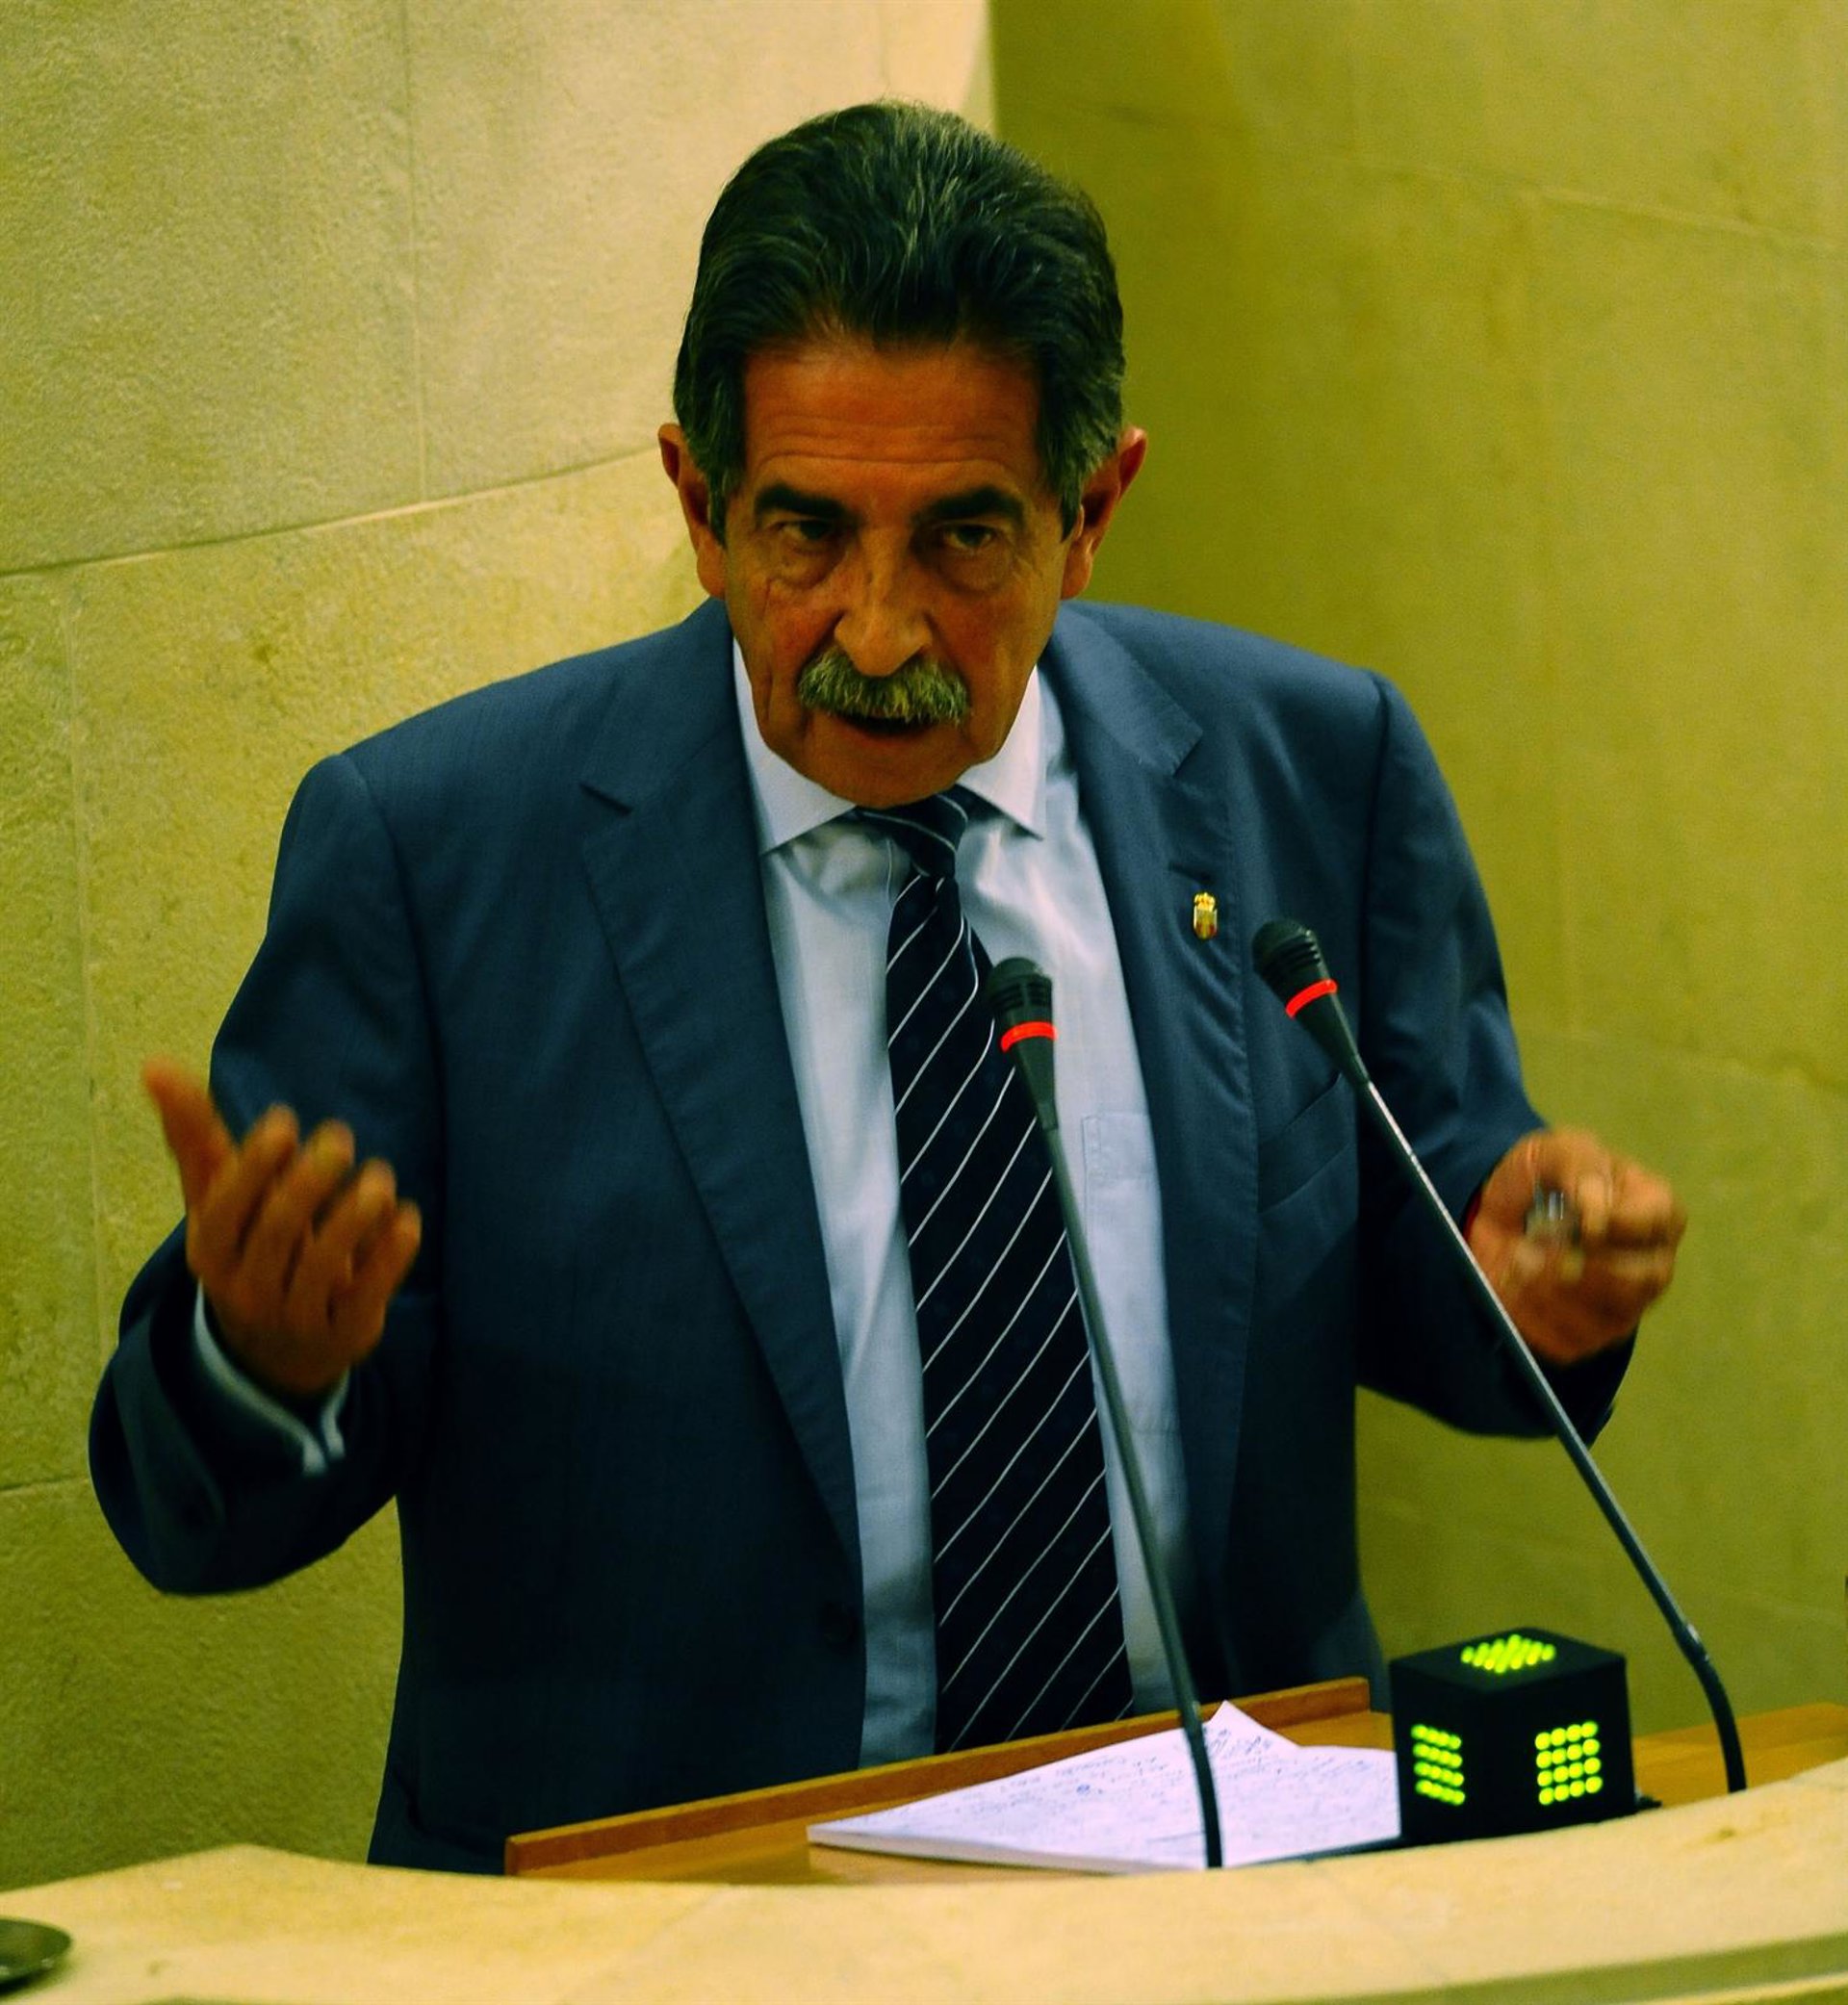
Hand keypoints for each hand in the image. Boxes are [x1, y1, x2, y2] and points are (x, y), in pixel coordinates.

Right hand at [143, 1057, 421, 1398]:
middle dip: (309, 1182)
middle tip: (340, 1138)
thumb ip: (195, 1137)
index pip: (223, 1211)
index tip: (285, 1123)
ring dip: (355, 1215)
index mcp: (210, 1251)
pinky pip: (367, 1295)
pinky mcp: (344, 1333)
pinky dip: (390, 1256)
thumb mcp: (217, 1201)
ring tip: (379, 1176)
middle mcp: (246, 1289)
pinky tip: (408, 1217)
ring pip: (324, 1265)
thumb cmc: (248, 1246)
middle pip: (276, 1234)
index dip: (253, 1169)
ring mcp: (296, 1317)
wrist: (276, 1349)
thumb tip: (155, 1064)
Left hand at [1467, 1127, 1684, 1366]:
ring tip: (1516, 1261)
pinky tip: (1513, 1287)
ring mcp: (1626, 1305)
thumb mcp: (1554, 1151)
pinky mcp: (1590, 1336)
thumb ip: (1579, 1167)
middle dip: (1582, 1266)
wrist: (1499, 1218)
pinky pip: (1571, 1340)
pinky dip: (1533, 1314)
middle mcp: (1652, 1262)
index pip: (1660, 1222)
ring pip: (1608, 1317)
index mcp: (1655, 1210)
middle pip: (1642, 1281)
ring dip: (1550, 1290)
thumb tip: (1597, 1213)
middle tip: (1534, 1245)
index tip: (1581, 1223)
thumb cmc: (1542, 1178)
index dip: (1620, 1225)